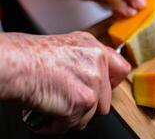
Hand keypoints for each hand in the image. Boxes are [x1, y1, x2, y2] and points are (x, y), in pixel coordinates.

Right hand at [0, 32, 130, 133]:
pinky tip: (47, 111)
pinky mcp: (84, 100)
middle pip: (105, 98)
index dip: (111, 83)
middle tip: (67, 97)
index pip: (122, 69)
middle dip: (86, 104)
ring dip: (71, 115)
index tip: (102, 89)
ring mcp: (93, 80)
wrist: (14, 64)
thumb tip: (95, 75)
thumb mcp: (66, 47)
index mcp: (94, 48)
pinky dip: (58, 124)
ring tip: (54, 103)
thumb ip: (86, 60)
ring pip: (90, 114)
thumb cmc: (29, 57)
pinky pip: (75, 123)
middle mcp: (97, 62)